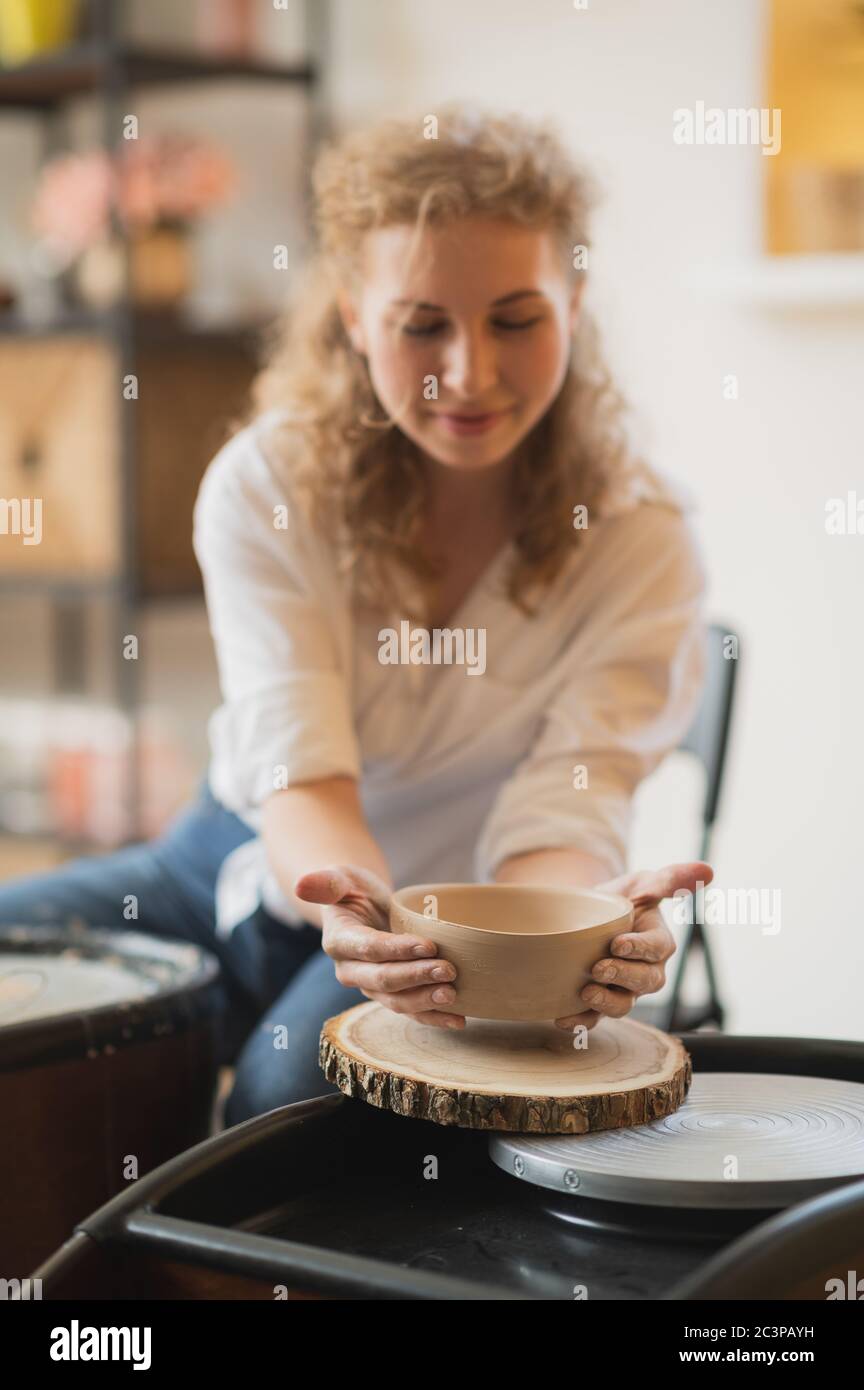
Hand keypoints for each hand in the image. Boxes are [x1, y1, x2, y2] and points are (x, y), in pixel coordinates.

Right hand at [294, 865, 465, 1028]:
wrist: (361, 909)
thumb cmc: (354, 890)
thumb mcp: (341, 878)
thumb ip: (326, 881)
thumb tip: (301, 884)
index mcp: (338, 941)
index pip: (369, 948)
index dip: (397, 950)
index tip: (428, 945)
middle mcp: (351, 970)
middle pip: (384, 979)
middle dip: (416, 977)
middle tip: (448, 970)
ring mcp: (370, 987)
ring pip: (396, 1001)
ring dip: (425, 1002)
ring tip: (453, 995)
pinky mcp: (389, 996)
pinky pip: (410, 1012)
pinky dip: (433, 1018)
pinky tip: (458, 1019)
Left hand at [554, 860, 713, 1031]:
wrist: (582, 916)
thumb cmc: (619, 899)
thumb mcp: (640, 884)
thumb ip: (668, 879)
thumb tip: (707, 868)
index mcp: (658, 942)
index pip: (658, 948)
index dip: (640, 948)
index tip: (617, 943)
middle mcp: (646, 971)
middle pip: (645, 982)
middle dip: (623, 976)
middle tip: (598, 968)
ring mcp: (623, 990)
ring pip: (623, 1005)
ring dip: (605, 1003)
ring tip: (585, 993)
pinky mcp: (598, 1004)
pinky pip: (594, 1019)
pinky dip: (580, 1021)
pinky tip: (562, 1018)